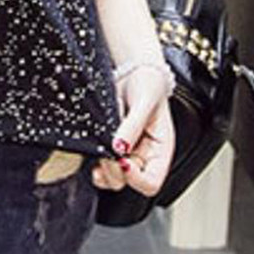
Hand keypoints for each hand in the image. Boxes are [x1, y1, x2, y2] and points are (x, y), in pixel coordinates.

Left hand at [92, 65, 175, 196]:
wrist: (133, 70)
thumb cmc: (147, 83)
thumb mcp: (145, 100)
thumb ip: (133, 125)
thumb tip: (119, 148)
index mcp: (160, 150)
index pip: (151, 182)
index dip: (135, 177)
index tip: (122, 160)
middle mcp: (144, 155)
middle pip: (130, 183)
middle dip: (115, 171)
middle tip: (106, 152)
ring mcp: (127, 152)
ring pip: (115, 179)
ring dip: (104, 171)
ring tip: (99, 154)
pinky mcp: (111, 145)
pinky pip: (103, 166)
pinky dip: (95, 165)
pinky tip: (93, 154)